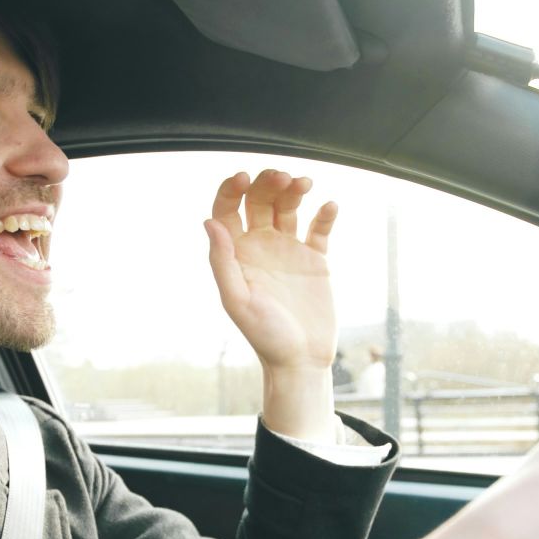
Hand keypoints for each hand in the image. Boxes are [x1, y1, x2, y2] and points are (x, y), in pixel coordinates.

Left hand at [203, 169, 340, 370]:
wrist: (300, 360)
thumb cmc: (265, 336)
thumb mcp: (237, 301)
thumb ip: (222, 262)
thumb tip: (209, 222)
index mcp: (236, 254)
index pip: (228, 210)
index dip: (232, 189)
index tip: (245, 177)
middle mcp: (260, 246)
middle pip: (260, 200)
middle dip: (269, 183)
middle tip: (283, 177)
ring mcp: (288, 250)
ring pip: (289, 207)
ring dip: (295, 190)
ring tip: (304, 184)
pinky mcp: (315, 259)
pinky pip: (319, 228)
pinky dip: (324, 214)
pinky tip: (328, 206)